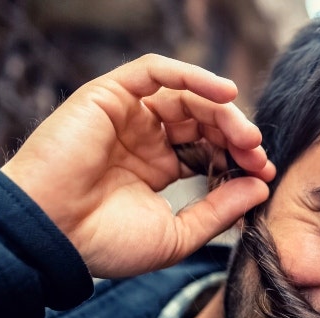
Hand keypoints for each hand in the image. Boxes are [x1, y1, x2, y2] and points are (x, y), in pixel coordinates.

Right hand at [0, 54, 274, 278]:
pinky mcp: (109, 96)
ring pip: (187, 96)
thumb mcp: (179, 235)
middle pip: (203, 121)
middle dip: (238, 135)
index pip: (209, 148)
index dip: (239, 156)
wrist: (54, 238)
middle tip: (258, 154)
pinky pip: (155, 72)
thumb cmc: (106, 244)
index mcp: (157, 168)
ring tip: (247, 137)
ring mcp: (126, 116)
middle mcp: (143, 138)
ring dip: (224, 111)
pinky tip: (226, 93)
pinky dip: (193, 76)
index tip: (265, 173)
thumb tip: (262, 186)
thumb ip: (221, 209)